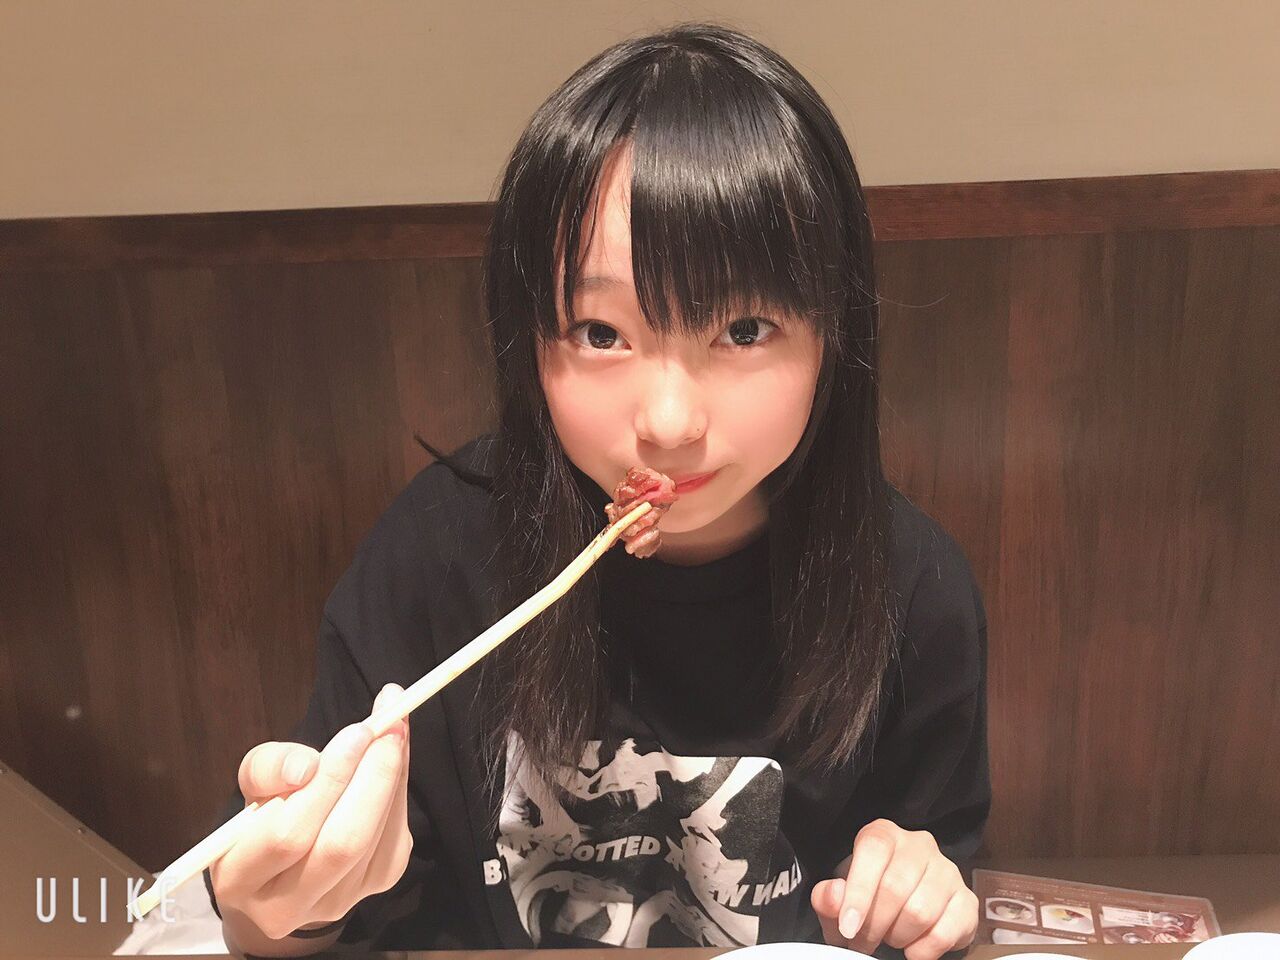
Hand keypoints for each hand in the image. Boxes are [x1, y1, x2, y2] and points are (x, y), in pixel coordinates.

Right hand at [209, 683, 412, 941]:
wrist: (284, 864)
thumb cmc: (263, 813)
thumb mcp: (252, 783)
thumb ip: (269, 766)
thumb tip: (305, 768)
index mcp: (239, 879)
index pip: (289, 835)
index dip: (329, 781)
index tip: (358, 731)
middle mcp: (285, 906)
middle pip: (341, 844)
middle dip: (373, 777)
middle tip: (390, 725)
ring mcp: (334, 902)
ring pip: (374, 840)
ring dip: (392, 778)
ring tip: (395, 730)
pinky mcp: (374, 886)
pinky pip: (395, 838)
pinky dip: (399, 791)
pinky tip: (395, 758)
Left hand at [810, 819, 977, 959]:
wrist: (901, 908)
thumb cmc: (866, 898)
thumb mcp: (839, 897)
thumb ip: (827, 897)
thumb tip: (834, 895)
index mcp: (884, 834)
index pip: (873, 850)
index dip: (858, 892)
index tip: (848, 928)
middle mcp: (918, 845)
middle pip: (895, 887)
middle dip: (874, 926)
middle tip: (863, 942)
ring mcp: (947, 870)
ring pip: (920, 912)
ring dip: (898, 937)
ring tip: (889, 937)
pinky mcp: (967, 900)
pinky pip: (946, 932)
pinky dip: (925, 950)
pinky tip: (913, 948)